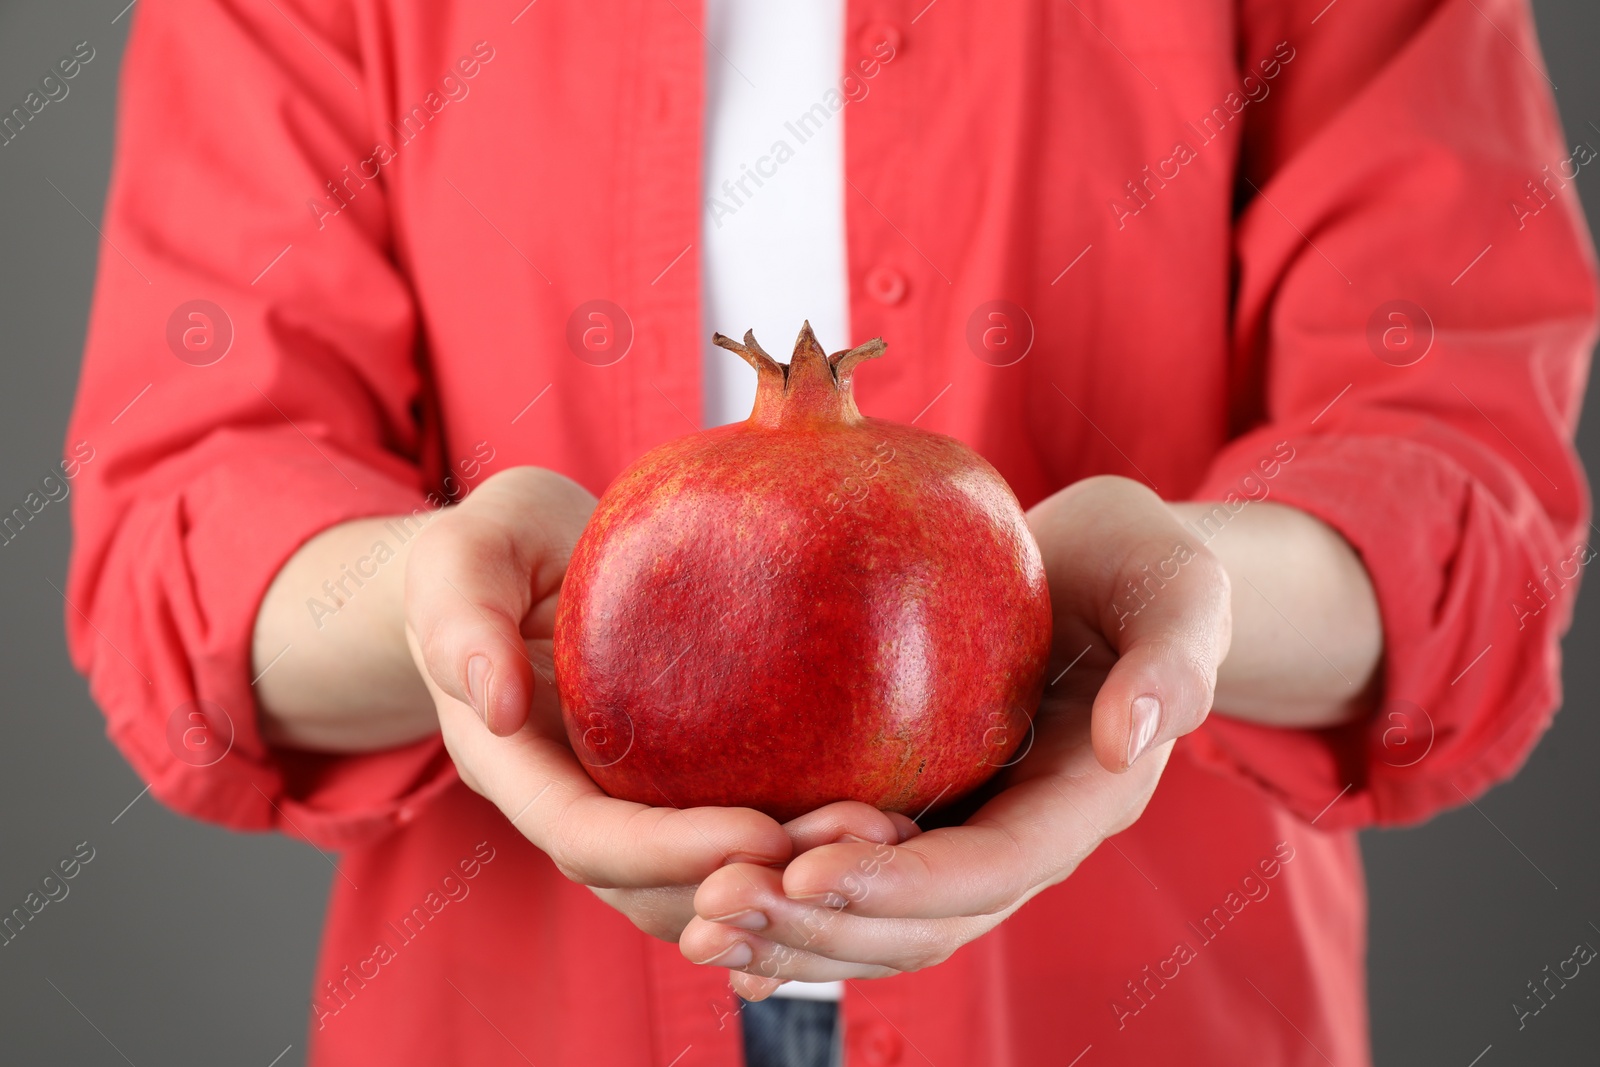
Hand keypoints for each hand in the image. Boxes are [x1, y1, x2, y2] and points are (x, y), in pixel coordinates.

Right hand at [402, 467, 910, 938]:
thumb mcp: (462, 555)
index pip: (587, 836)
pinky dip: (791, 863)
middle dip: (757, 879)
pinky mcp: (671, 792)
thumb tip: (493, 704)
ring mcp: (623, 806)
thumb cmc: (487, 550)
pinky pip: (729, 849)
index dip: (670, 850)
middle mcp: (571, 804)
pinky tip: (873, 843)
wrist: (512, 568)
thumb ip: (460, 617)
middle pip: (657, 883)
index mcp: (512, 764)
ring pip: (702, 884)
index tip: (760, 834)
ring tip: (891, 836)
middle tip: (866, 839)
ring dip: (792, 880)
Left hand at [676, 475, 1232, 996]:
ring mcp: (967, 834)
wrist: (1103, 570)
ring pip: (882, 924)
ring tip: (699, 921)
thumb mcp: (1176, 591)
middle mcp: (1020, 838)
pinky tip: (707, 924)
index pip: (994, 869)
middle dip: (822, 929)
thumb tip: (1128, 737)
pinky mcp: (923, 815)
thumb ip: (1171, 658)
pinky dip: (792, 919)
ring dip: (792, 936)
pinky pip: (856, 890)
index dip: (901, 884)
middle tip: (716, 906)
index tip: (805, 870)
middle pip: (924, 923)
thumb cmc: (1141, 566)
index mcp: (1084, 800)